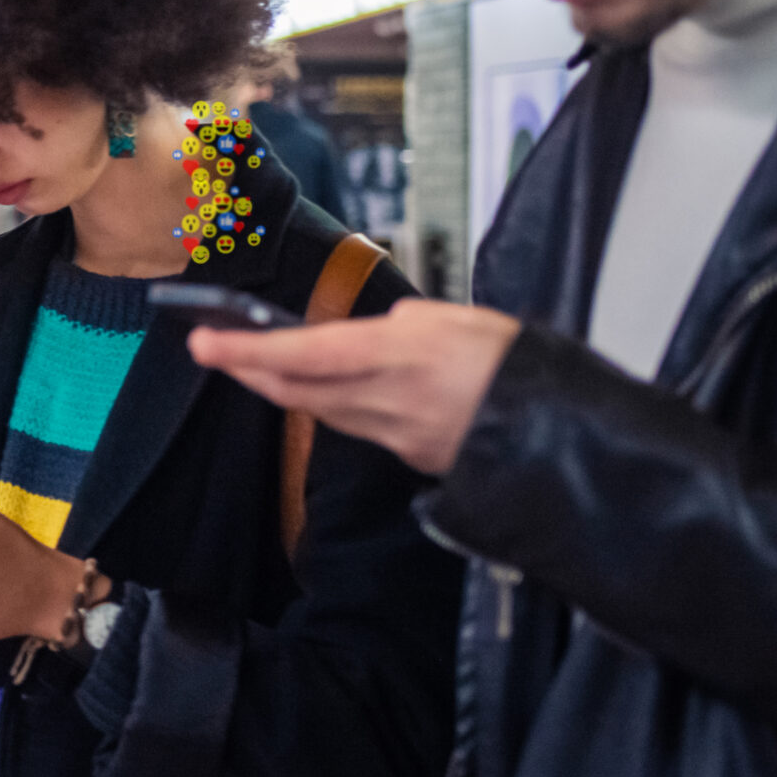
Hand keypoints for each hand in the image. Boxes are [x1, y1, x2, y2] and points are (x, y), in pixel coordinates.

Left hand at [187, 297, 520, 474]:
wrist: (571, 431)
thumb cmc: (521, 364)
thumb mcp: (462, 319)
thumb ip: (406, 324)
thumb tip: (373, 331)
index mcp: (405, 355)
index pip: (306, 353)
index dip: (249, 351)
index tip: (206, 342)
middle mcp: (393, 401)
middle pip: (299, 390)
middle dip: (250, 370)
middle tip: (213, 350)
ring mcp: (400, 437)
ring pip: (323, 411)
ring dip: (285, 387)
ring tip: (254, 363)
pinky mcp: (413, 458)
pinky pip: (359, 427)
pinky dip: (334, 406)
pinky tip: (323, 390)